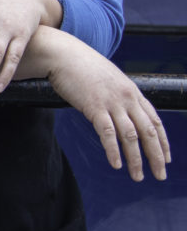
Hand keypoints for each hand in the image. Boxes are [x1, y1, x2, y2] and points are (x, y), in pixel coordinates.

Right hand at [46, 41, 170, 181]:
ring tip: (137, 176)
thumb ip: (117, 94)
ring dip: (136, 159)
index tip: (166, 158)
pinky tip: (116, 164)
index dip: (163, 142)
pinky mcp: (94, 106)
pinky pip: (107, 133)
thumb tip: (119, 108)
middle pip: (148, 132)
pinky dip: (113, 150)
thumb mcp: (107, 79)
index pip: (155, 121)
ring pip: (130, 136)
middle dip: (156, 156)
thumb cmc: (81, 66)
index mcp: (132, 91)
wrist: (63, 54)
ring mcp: (112, 102)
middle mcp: (127, 97)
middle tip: (160, 175)